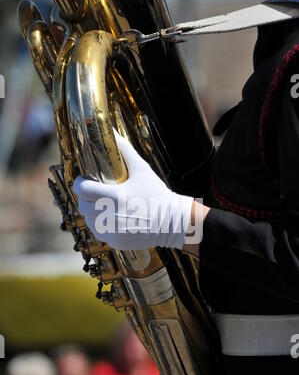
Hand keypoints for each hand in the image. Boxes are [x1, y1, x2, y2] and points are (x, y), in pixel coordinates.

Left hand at [73, 131, 197, 250]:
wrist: (173, 222)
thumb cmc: (158, 194)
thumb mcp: (142, 170)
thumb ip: (125, 150)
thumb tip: (112, 132)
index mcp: (115, 197)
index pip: (82, 190)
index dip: (81, 184)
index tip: (85, 181)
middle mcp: (110, 216)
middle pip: (83, 205)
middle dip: (86, 198)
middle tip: (94, 192)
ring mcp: (112, 231)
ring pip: (89, 221)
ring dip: (92, 213)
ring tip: (103, 206)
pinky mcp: (116, 242)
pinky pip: (100, 233)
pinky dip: (103, 226)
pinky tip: (112, 219)